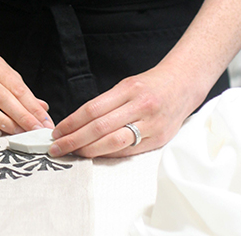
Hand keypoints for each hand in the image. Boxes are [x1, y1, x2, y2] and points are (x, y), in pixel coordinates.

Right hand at [0, 48, 54, 136]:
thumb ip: (21, 89)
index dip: (32, 105)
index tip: (43, 120)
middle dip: (21, 116)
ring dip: (3, 121)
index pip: (16, 86)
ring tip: (18, 132)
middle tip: (35, 130)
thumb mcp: (2, 71)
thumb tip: (42, 108)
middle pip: (1, 96)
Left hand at [48, 65, 200, 157]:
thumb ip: (106, 103)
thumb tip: (79, 123)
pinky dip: (109, 154)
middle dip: (75, 140)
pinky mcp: (158, 139)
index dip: (72, 122)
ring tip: (73, 153)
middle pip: (100, 127)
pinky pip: (128, 150)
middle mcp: (140, 106)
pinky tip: (96, 155)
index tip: (58, 131)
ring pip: (113, 142)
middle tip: (57, 147)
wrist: (183, 85)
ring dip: (89, 150)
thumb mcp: (127, 85)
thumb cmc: (151, 84)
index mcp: (129, 89)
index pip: (93, 109)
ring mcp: (150, 124)